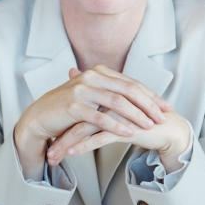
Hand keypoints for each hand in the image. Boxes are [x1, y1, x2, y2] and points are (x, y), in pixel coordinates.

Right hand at [13, 65, 170, 178]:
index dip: (151, 95)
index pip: (131, 82)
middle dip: (149, 104)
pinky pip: (100, 117)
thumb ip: (112, 93)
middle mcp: (91, 76)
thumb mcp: (92, 95)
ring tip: (150, 126)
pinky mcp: (73, 106)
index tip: (165, 107)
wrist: (39, 117)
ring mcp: (81, 90)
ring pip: (117, 102)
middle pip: (128, 89)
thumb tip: (139, 98)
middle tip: (163, 117)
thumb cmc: (68, 108)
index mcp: (98, 71)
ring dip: (137, 115)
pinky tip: (129, 133)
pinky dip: (116, 125)